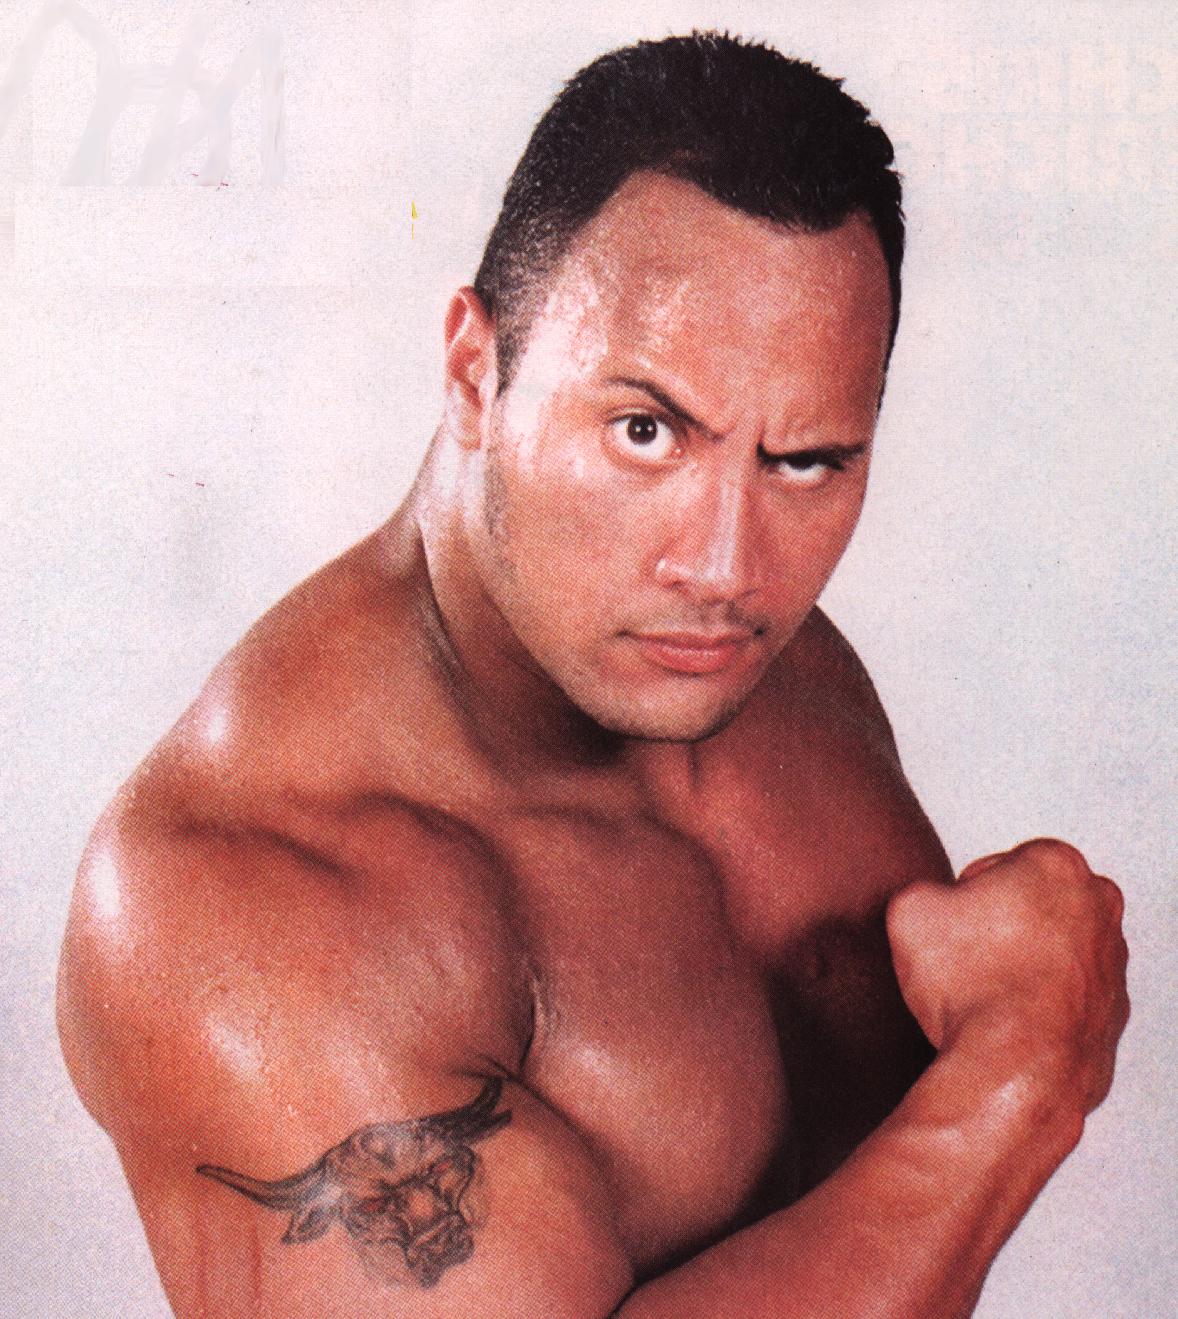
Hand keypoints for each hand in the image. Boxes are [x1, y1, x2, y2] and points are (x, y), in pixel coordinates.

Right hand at [886, 839, 1128, 1116]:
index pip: (996, 866)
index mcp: (1057, 865)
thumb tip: (931, 908)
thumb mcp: (910, 909)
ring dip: (1020, 964)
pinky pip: (1065, 998)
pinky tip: (1004, 1022)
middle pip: (1032, 905)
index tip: (953, 925)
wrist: (1015, 1068)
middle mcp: (1099, 907)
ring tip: (981, 995)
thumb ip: (925, 891)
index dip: (963, 896)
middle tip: (965, 956)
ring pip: (1052, 951)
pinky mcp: (1113, 1014)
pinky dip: (1039, 1004)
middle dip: (1000, 925)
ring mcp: (1112, 964)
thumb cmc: (971, 985)